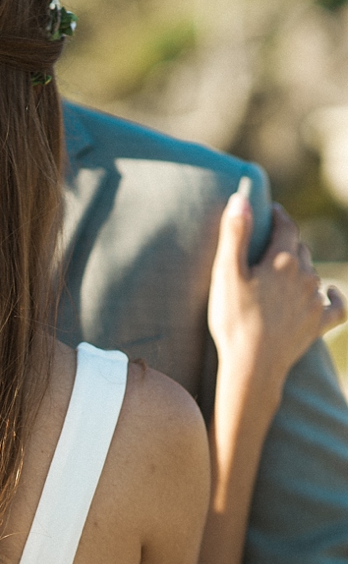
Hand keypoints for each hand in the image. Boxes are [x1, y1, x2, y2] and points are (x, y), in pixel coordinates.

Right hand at [207, 195, 345, 400]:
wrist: (253, 365)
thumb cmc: (234, 320)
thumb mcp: (226, 274)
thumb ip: (235, 234)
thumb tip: (241, 198)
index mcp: (282, 260)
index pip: (286, 227)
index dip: (279, 216)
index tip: (272, 211)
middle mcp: (305, 276)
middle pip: (300, 249)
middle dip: (288, 244)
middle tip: (272, 246)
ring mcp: (313, 301)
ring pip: (313, 274)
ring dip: (302, 269)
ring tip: (287, 272)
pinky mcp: (318, 324)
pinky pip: (336, 306)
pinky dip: (334, 297)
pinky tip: (331, 292)